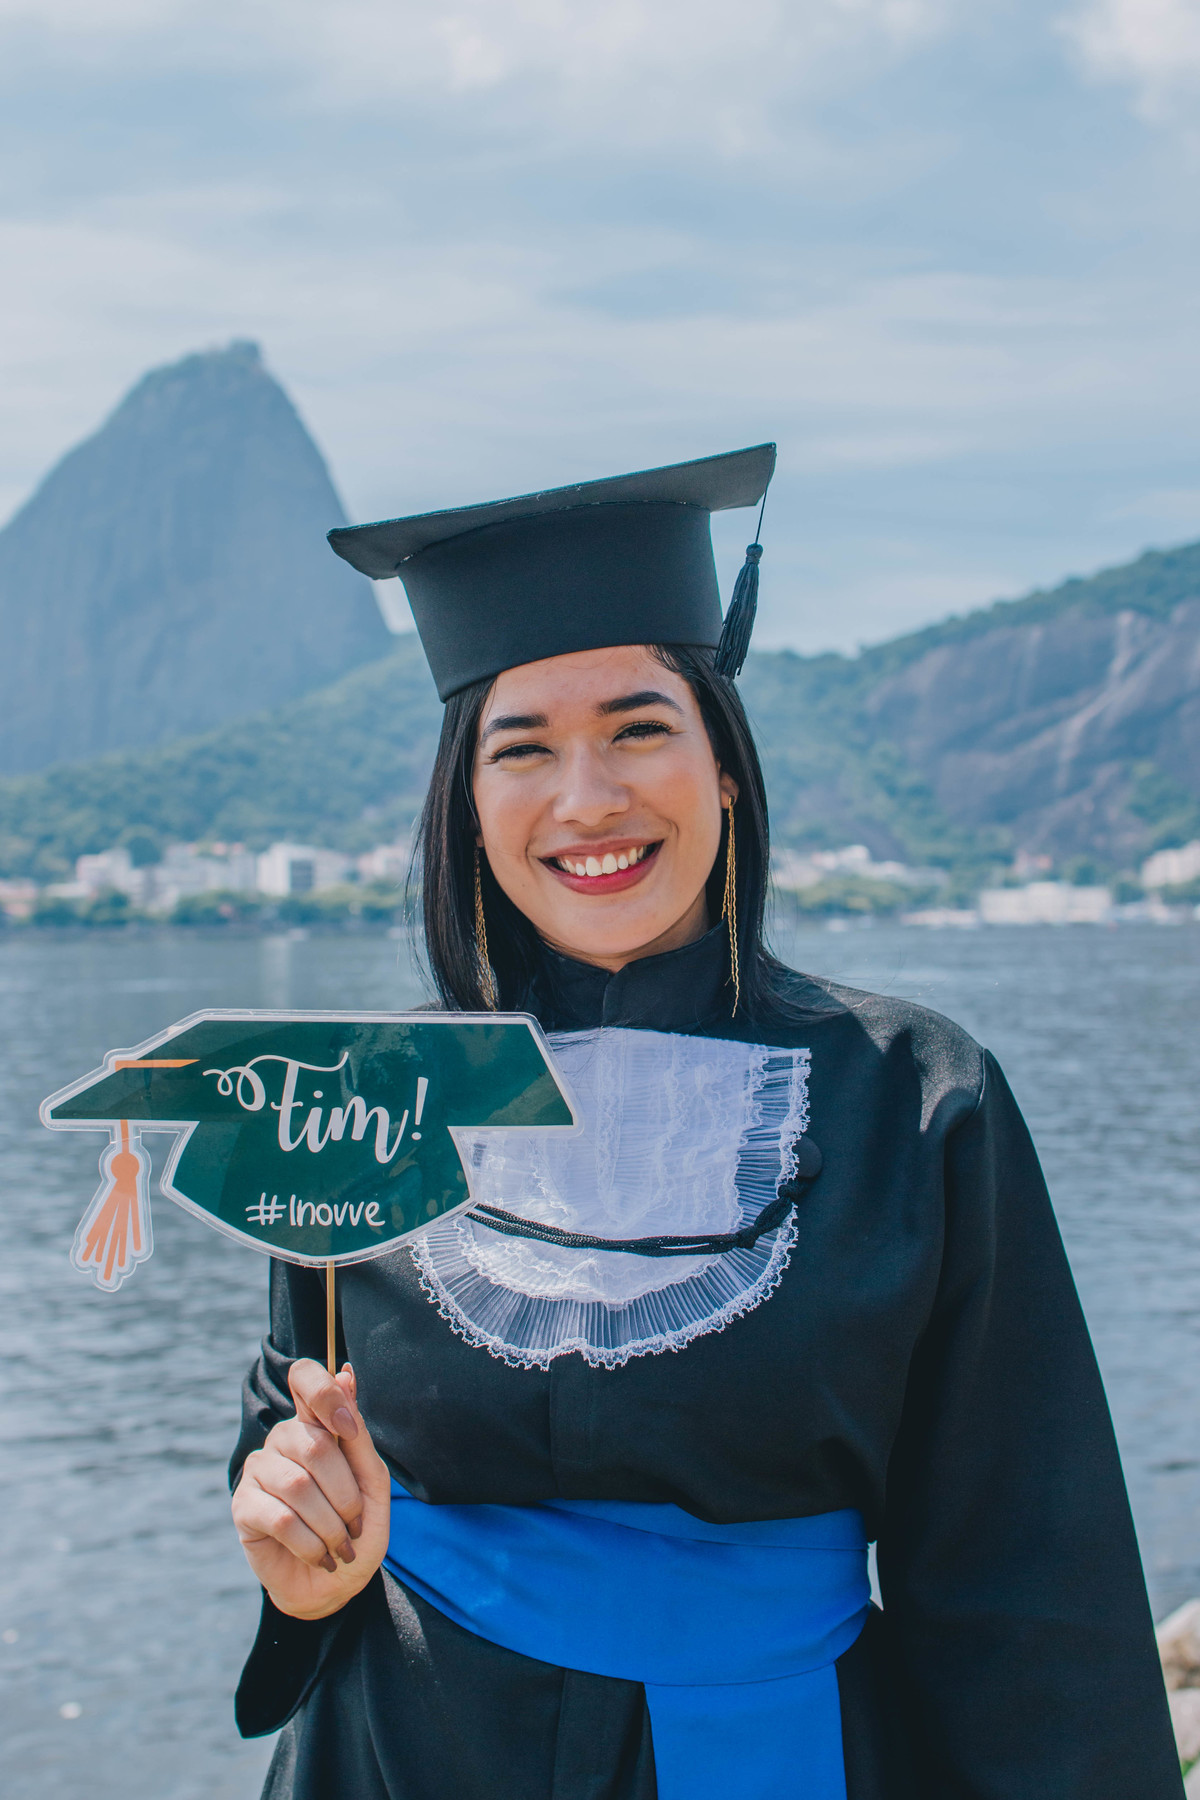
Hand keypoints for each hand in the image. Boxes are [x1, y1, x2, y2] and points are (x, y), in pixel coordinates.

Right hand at [232, 1359, 390, 1619]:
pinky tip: (319, 1556)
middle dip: (346, 1494)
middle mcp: (284, 1439)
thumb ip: (357, 1434)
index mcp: (315, 1424)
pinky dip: (310, 1543)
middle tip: (355, 1527)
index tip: (347, 1430)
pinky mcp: (243, 1506)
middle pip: (314, 1444)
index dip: (324, 1393)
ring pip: (298, 1486)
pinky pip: (280, 1518)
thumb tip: (346, 1373)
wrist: (336, 1585)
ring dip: (330, 1526)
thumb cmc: (357, 1529)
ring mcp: (259, 1470)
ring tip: (341, 1548)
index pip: (305, 1377)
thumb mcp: (372, 1482)